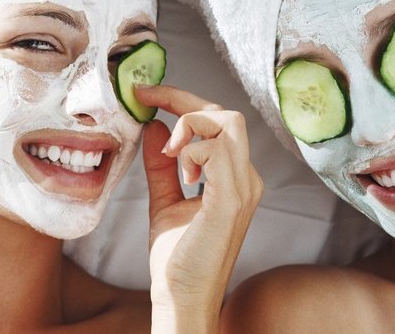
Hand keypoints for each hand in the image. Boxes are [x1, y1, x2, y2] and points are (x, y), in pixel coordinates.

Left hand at [135, 85, 262, 332]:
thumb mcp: (165, 200)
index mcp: (234, 178)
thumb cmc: (178, 259)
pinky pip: (218, 151)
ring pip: (227, 123)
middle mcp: (245, 178)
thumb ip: (161, 166)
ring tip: (169, 155)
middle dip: (184, 101)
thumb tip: (153, 128)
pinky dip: (192, 151)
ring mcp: (243, 188)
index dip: (183, 101)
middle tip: (149, 102)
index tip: (148, 95)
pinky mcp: (231, 200)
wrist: (182, 299)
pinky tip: (181, 174)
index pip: (218, 123)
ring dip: (189, 128)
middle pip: (226, 114)